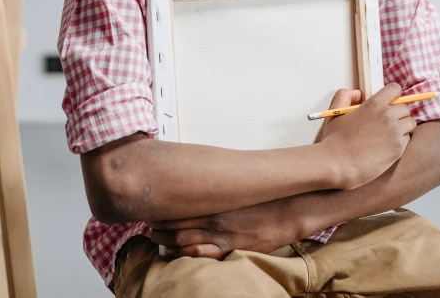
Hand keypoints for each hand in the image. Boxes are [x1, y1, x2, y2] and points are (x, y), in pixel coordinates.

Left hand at [148, 198, 297, 259]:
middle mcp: (215, 216)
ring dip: (167, 242)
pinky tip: (177, 255)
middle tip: (149, 227)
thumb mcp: (238, 187)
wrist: (291, 208)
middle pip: (178, 224)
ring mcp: (223, 234)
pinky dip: (186, 255)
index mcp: (216, 198)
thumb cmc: (266, 197)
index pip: (180, 205)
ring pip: (185, 241)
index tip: (152, 210)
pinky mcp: (233, 247)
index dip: (162, 210)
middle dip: (159, 228)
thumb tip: (202, 184)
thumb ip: (219, 189)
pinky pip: (203, 255)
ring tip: (156, 240)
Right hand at [318, 83, 415, 190]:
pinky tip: (388, 145)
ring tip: (389, 133)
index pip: (395, 89)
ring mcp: (395, 133)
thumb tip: (359, 94)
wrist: (338, 164)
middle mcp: (388, 116)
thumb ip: (346, 96)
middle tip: (387, 121)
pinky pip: (408, 139)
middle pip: (405, 108)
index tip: (389, 102)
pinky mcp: (398, 149)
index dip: (393, 94)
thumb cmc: (335, 139)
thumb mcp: (336, 111)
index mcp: (374, 104)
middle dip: (398, 112)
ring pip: (410, 123)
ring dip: (403, 126)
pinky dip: (401, 140)